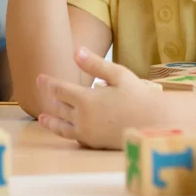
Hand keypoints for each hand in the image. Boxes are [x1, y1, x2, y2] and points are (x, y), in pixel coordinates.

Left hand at [36, 47, 162, 148]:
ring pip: (64, 127)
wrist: (156, 125)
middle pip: (59, 108)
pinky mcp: (96, 144)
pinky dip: (67, 133)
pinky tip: (67, 131)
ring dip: (51, 122)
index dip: (48, 83)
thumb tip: (75, 51)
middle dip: (49, 98)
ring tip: (42, 119)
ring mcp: (89, 133)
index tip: (39, 77)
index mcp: (86, 100)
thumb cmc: (139, 96)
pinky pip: (76, 138)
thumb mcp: (118, 75)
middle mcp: (83, 118)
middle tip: (40, 91)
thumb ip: (94, 65)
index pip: (60, 90)